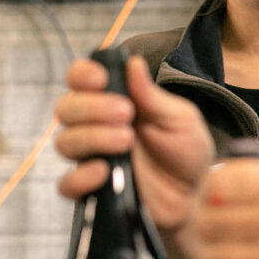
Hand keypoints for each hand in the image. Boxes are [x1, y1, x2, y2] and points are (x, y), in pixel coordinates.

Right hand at [54, 55, 213, 233]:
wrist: (193, 196)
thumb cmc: (185, 152)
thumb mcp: (179, 120)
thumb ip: (153, 96)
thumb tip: (132, 63)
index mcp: (113, 101)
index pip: (81, 79)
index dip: (83, 74)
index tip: (102, 78)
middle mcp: (95, 126)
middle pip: (67, 109)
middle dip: (92, 107)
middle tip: (126, 113)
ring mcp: (90, 158)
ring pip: (65, 142)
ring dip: (92, 137)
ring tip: (126, 140)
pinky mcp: (92, 189)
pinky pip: (67, 184)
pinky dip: (81, 176)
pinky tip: (104, 171)